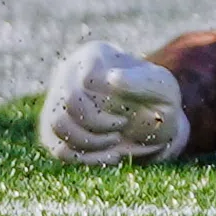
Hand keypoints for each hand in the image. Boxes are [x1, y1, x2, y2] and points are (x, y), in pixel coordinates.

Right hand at [39, 41, 190, 164]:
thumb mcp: (160, 88)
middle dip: (97, 125)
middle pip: (69, 101)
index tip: (126, 117)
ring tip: (115, 144)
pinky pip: (58, 147)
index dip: (106, 105)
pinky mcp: (55, 128)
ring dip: (89, 142)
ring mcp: (58, 100)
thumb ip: (140, 82)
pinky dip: (84, 158)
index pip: (87, 79)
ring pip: (57, 124)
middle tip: (120, 131)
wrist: (151, 122)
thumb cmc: (157, 100)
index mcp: (93, 56)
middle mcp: (69, 74)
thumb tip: (112, 79)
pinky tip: (109, 156)